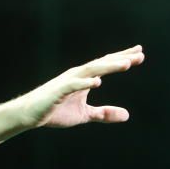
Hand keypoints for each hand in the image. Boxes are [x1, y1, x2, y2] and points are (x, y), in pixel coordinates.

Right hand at [14, 45, 143, 127]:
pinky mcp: (58, 91)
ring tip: (126, 64)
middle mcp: (77, 75)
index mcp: (84, 78)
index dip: (122, 59)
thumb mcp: (84, 114)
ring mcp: (67, 81)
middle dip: (121, 59)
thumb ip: (104, 113)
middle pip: (102, 64)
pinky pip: (73, 85)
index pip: (106, 65)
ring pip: (91, 70)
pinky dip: (85, 83)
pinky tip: (97, 82)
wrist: (29, 114)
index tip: (139, 53)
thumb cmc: (55, 111)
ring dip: (109, 66)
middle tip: (139, 54)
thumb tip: (126, 115)